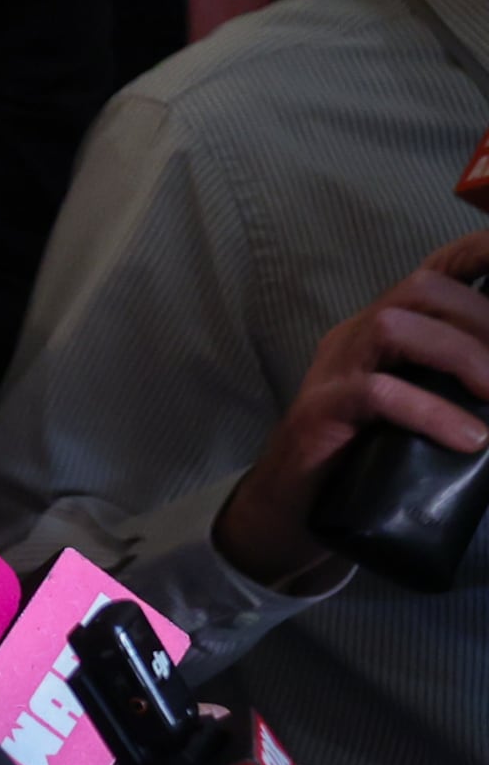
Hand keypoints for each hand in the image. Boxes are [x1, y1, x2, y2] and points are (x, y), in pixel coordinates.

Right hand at [214, 227, 488, 587]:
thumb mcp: (424, 411)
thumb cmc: (368, 461)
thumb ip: (459, 389)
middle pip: (419, 288)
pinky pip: (377, 393)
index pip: (431, 273)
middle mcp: (358, 336)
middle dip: (481, 318)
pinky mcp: (320, 411)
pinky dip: (431, 412)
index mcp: (386, 331)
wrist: (294, 511)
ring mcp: (334, 369)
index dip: (475, 253)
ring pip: (394, 326)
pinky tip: (469, 439)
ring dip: (461, 357)